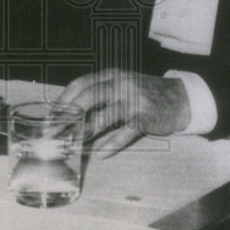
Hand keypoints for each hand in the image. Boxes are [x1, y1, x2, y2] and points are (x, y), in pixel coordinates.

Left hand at [57, 69, 190, 158]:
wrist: (179, 99)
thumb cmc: (144, 95)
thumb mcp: (121, 86)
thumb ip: (99, 94)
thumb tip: (69, 114)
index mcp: (111, 75)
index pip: (80, 84)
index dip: (63, 100)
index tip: (50, 117)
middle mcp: (121, 84)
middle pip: (88, 98)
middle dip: (68, 117)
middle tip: (55, 133)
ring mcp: (134, 100)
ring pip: (104, 117)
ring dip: (86, 133)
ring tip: (73, 145)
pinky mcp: (146, 117)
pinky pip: (125, 132)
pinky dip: (112, 144)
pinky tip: (101, 154)